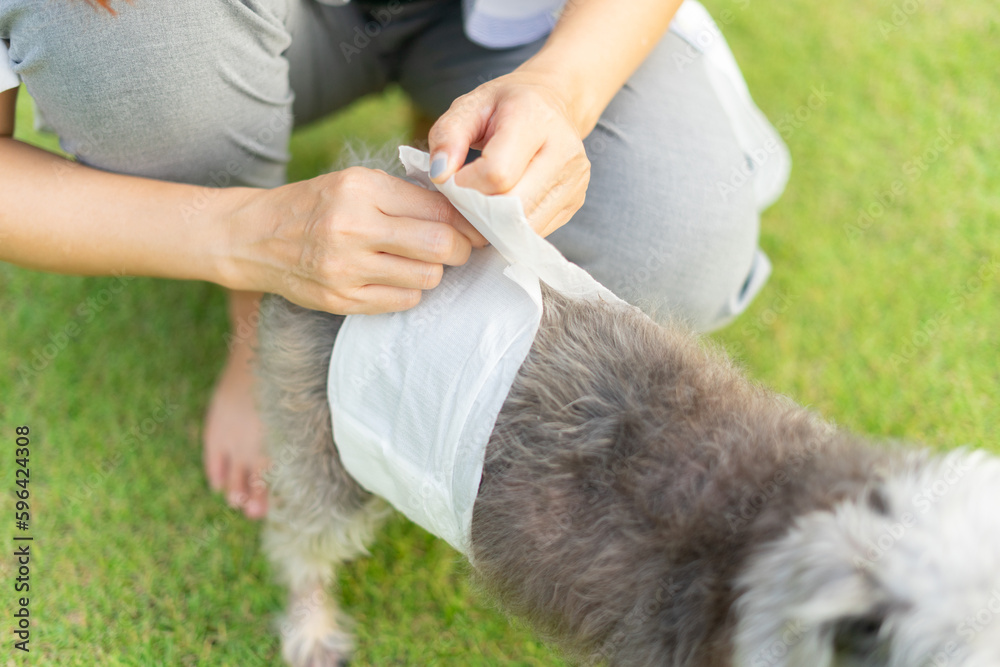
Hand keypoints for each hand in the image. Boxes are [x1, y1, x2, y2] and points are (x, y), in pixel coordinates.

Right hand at [225, 166, 487, 313]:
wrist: (253, 237)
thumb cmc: (315, 205)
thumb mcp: (356, 183)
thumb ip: (406, 195)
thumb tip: (464, 213)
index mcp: (360, 190)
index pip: (437, 210)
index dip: (467, 222)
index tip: (478, 227)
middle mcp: (352, 228)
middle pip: (439, 246)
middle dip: (460, 249)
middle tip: (460, 248)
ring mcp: (345, 269)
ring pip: (426, 278)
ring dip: (432, 270)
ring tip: (418, 260)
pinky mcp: (341, 300)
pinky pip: (403, 301)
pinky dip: (409, 290)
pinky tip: (394, 276)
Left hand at [427, 70, 590, 237]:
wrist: (551, 103)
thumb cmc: (505, 106)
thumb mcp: (469, 106)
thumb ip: (447, 136)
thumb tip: (440, 175)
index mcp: (535, 119)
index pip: (497, 173)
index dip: (466, 186)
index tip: (452, 181)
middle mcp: (564, 150)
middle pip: (515, 205)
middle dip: (479, 211)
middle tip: (462, 201)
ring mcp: (574, 179)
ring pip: (527, 225)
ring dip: (495, 226)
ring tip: (480, 205)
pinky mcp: (575, 200)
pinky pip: (537, 230)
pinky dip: (512, 228)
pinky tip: (501, 210)